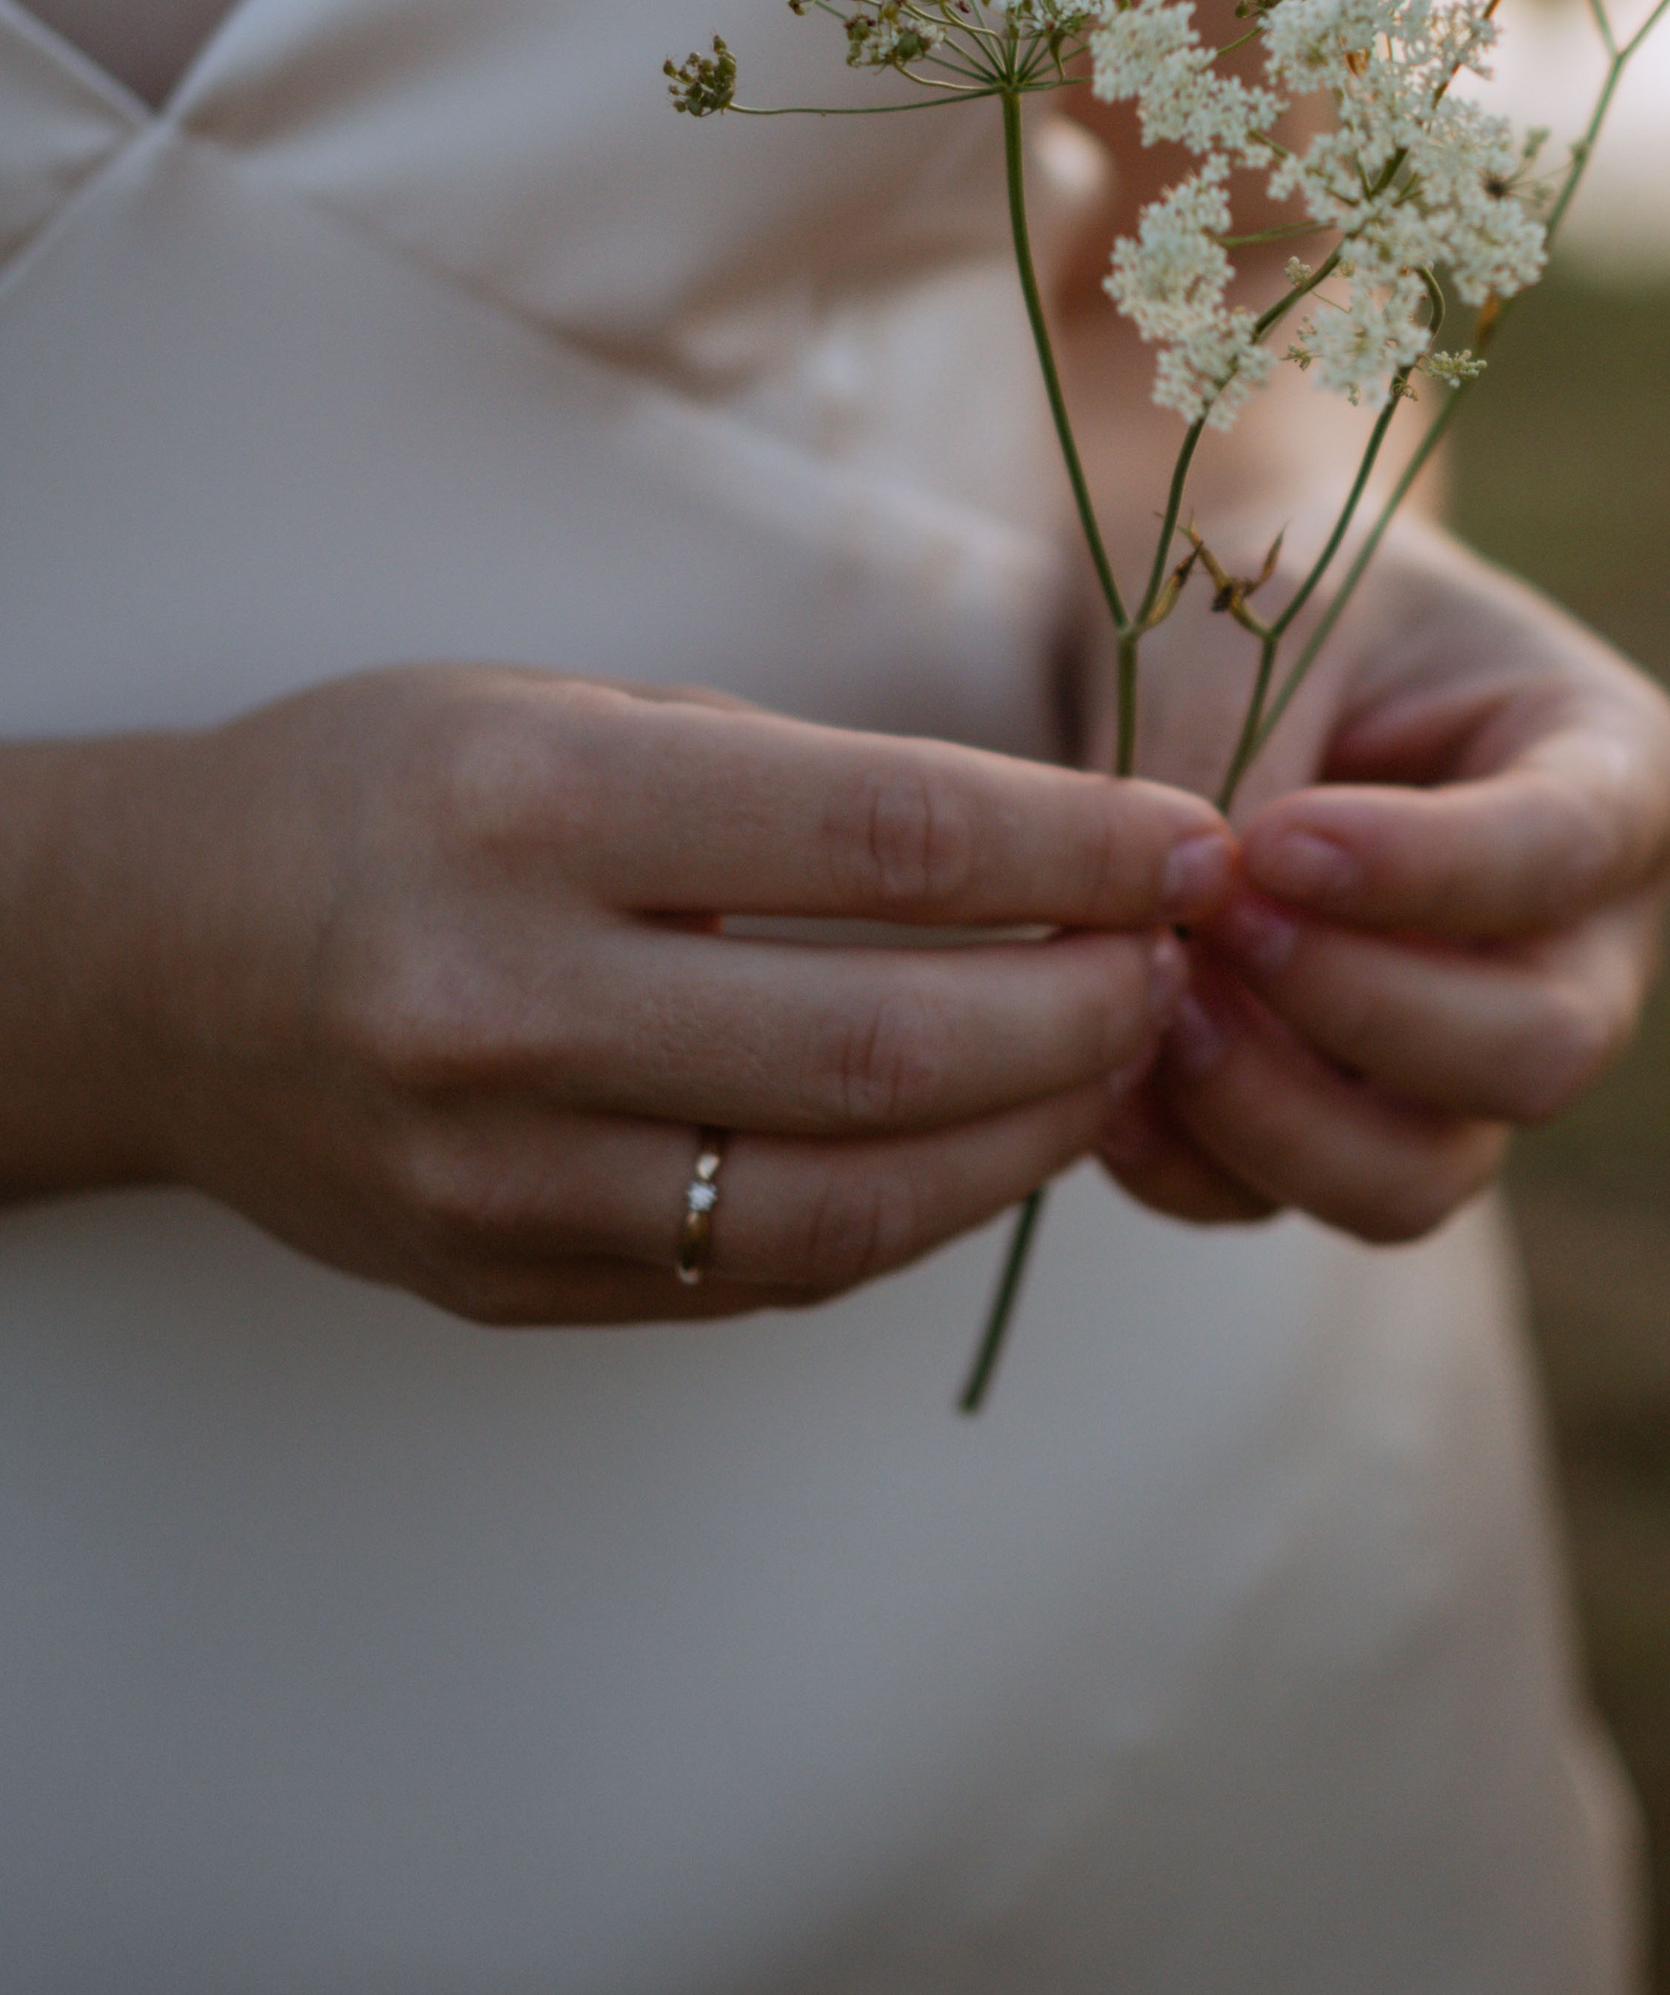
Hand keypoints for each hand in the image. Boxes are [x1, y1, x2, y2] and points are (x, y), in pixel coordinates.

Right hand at [9, 667, 1231, 1321]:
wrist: (154, 960)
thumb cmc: (391, 792)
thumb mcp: (575, 712)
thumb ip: (803, 793)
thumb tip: (1061, 858)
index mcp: (536, 806)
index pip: (889, 841)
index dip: (1081, 851)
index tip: (1191, 845)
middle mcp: (505, 1001)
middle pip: (892, 1044)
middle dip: (1087, 1011)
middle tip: (1178, 965)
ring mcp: (494, 1173)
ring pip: (845, 1203)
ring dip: (1027, 1140)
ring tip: (1112, 1066)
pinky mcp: (498, 1283)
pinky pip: (757, 1274)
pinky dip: (907, 1215)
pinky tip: (981, 1147)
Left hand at [1097, 524, 1669, 1238]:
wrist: (1207, 644)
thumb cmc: (1269, 600)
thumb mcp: (1258, 623)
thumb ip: (1234, 762)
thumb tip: (1182, 934)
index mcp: (1615, 771)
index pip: (1565, 850)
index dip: (1425, 870)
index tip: (1276, 841)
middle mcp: (1580, 943)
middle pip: (1534, 1053)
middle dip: (1358, 1007)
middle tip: (1211, 919)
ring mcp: (1471, 1054)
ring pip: (1420, 1175)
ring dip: (1274, 1115)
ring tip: (1154, 1003)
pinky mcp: (1354, 1125)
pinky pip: (1290, 1202)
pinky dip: (1191, 1162)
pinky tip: (1106, 1076)